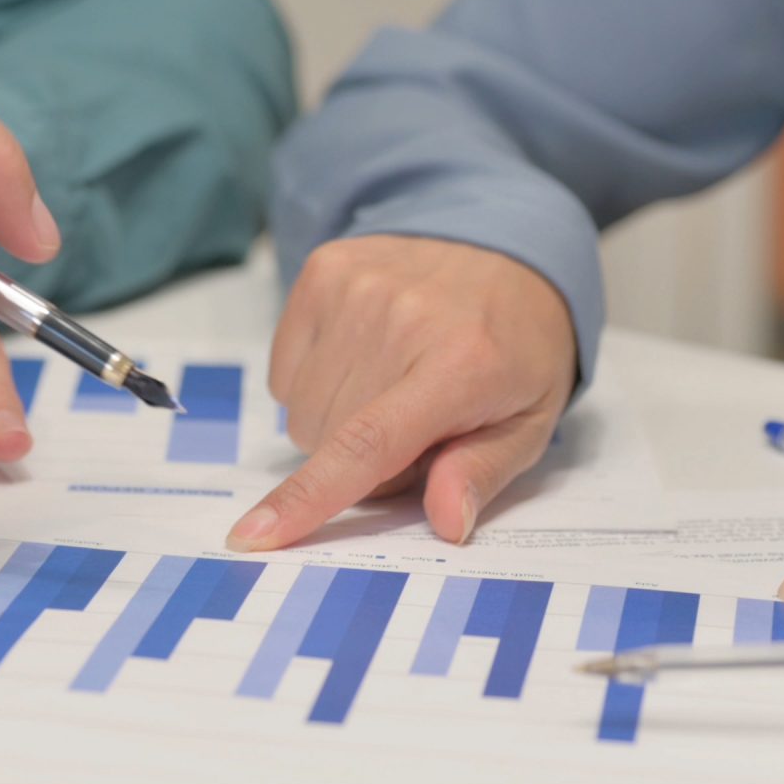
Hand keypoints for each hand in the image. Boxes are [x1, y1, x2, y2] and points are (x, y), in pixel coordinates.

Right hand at [226, 236, 576, 550]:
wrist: (508, 247)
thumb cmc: (518, 350)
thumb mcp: (529, 424)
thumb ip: (483, 473)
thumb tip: (446, 522)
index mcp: (459, 366)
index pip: (367, 444)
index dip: (308, 497)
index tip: (254, 536)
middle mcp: (400, 319)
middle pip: (326, 441)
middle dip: (363, 461)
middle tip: (415, 430)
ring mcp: (356, 287)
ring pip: (301, 410)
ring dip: (338, 422)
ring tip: (392, 389)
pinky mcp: (325, 270)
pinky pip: (285, 371)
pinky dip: (316, 381)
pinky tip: (364, 357)